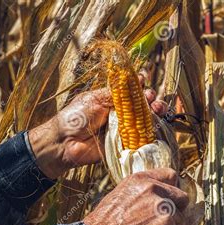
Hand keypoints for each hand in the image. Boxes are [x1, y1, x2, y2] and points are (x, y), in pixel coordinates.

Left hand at [29, 74, 168, 178]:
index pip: (133, 93)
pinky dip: (153, 132)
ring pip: (148, 121)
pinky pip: (144, 139)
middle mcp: (122, 115)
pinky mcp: (127, 145)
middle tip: (152, 99)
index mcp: (113, 102)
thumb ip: (116, 92)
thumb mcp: (96, 99)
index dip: (141, 88)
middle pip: (145, 106)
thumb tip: (136, 78)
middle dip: (152, 100)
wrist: (66, 142)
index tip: (144, 83)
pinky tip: (157, 124)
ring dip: (156, 113)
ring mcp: (126, 131)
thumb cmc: (76, 117)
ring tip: (157, 109)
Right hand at [83, 168, 188, 224]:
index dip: (174, 189)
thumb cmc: (104, 224)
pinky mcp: (165, 224)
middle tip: (163, 224)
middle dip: (177, 213)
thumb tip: (161, 198)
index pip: (171, 175)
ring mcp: (161, 206)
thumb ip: (143, 193)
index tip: (171, 200)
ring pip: (181, 221)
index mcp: (141, 179)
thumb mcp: (121, 195)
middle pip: (182, 198)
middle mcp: (153, 188)